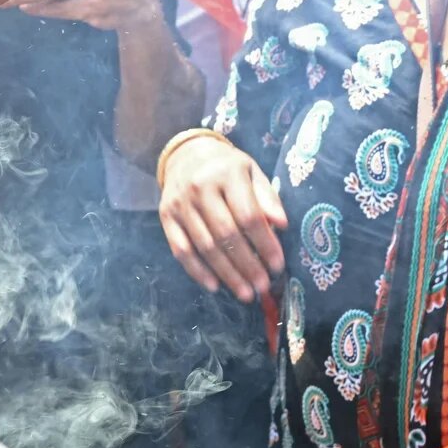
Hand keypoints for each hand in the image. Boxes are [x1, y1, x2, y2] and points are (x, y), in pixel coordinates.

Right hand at [157, 131, 286, 301]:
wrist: (185, 155)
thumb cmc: (226, 167)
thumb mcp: (251, 173)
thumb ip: (267, 197)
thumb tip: (282, 225)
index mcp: (227, 174)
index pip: (249, 216)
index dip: (265, 244)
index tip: (278, 266)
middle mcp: (200, 188)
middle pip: (226, 235)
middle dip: (247, 265)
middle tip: (262, 286)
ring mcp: (180, 204)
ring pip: (205, 247)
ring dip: (227, 274)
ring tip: (245, 293)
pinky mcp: (165, 217)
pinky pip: (180, 250)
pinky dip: (197, 271)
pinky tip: (214, 286)